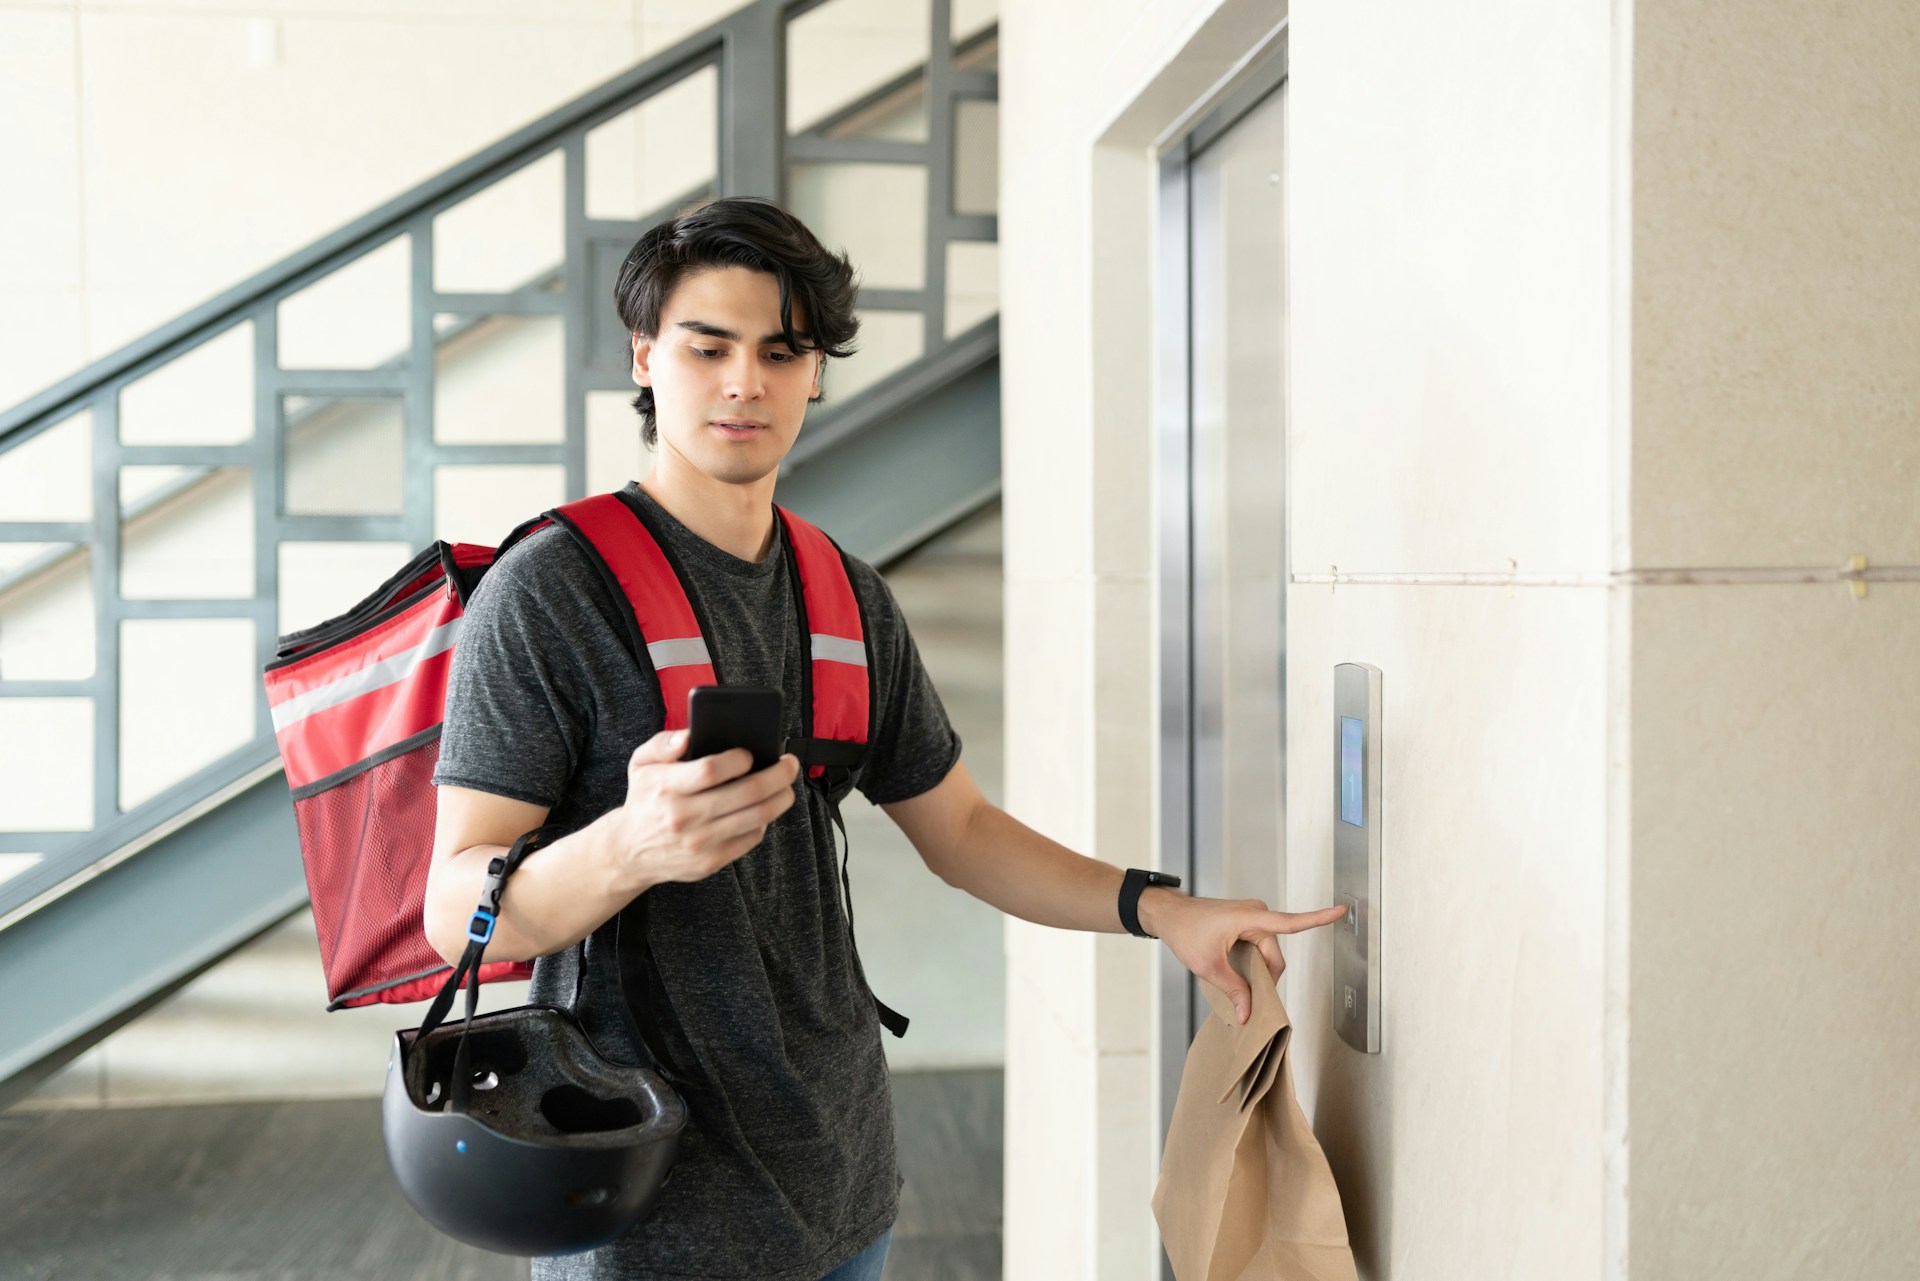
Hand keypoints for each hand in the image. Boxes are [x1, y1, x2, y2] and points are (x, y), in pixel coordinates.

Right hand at [607, 729, 800, 890]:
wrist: (629, 851)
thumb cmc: (644, 800)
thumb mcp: (641, 764)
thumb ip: (663, 743)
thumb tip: (689, 736)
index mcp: (667, 788)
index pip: (711, 770)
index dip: (738, 759)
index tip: (750, 753)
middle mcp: (683, 817)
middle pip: (746, 793)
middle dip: (778, 774)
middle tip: (789, 764)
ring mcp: (699, 843)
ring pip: (756, 817)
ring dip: (781, 798)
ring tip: (787, 785)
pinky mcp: (711, 862)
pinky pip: (750, 839)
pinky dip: (764, 821)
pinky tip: (765, 808)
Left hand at [1146, 892, 1348, 1024]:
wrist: (1168, 914)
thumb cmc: (1185, 932)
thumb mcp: (1209, 967)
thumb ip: (1234, 990)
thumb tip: (1249, 1014)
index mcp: (1250, 919)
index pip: (1291, 922)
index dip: (1318, 918)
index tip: (1342, 910)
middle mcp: (1257, 914)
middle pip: (1275, 956)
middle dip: (1265, 979)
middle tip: (1246, 1000)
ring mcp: (1253, 918)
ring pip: (1268, 954)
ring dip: (1258, 971)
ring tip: (1235, 983)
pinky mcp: (1247, 923)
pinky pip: (1260, 947)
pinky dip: (1253, 963)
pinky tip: (1238, 973)